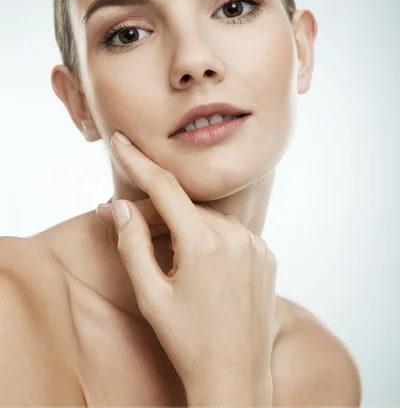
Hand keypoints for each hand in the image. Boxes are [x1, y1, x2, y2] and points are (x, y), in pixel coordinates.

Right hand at [99, 131, 276, 401]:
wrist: (236, 378)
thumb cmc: (187, 341)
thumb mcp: (150, 295)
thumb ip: (132, 244)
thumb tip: (117, 205)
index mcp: (203, 242)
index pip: (163, 187)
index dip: (138, 161)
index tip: (121, 140)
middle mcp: (235, 235)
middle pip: (185, 206)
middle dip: (156, 211)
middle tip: (131, 225)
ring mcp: (255, 244)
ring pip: (207, 218)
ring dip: (184, 226)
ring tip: (170, 259)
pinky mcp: (266, 255)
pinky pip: (230, 233)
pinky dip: (210, 237)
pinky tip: (200, 265)